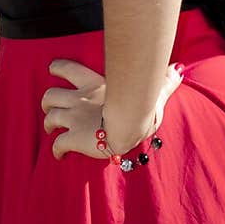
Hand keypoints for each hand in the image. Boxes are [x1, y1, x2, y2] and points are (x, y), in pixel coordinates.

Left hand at [42, 59, 185, 160]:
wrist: (127, 126)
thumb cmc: (140, 107)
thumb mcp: (152, 92)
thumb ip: (163, 82)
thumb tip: (178, 69)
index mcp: (94, 85)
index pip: (69, 69)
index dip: (58, 68)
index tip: (52, 69)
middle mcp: (79, 100)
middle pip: (51, 95)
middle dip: (47, 101)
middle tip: (50, 106)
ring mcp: (74, 119)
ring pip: (50, 117)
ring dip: (48, 123)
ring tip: (50, 129)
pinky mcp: (73, 139)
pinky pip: (57, 145)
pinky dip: (55, 150)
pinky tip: (59, 155)